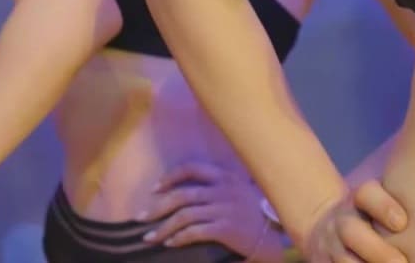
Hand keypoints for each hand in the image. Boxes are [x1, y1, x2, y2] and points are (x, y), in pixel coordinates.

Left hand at [138, 162, 283, 260]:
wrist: (274, 233)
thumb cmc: (255, 211)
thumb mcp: (240, 190)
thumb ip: (219, 186)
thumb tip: (188, 192)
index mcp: (225, 177)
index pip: (191, 169)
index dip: (170, 177)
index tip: (155, 189)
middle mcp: (223, 190)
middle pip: (181, 195)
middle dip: (157, 208)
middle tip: (140, 218)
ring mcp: (225, 209)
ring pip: (184, 216)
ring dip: (163, 228)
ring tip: (150, 237)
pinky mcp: (226, 228)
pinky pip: (195, 232)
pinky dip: (179, 238)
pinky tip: (171, 243)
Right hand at [302, 183, 407, 262]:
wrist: (323, 227)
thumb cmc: (368, 214)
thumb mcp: (377, 201)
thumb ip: (396, 203)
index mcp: (358, 200)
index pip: (367, 195)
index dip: (384, 206)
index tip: (402, 223)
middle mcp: (340, 222)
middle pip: (353, 232)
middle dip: (378, 250)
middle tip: (401, 262)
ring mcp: (328, 246)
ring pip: (343, 260)